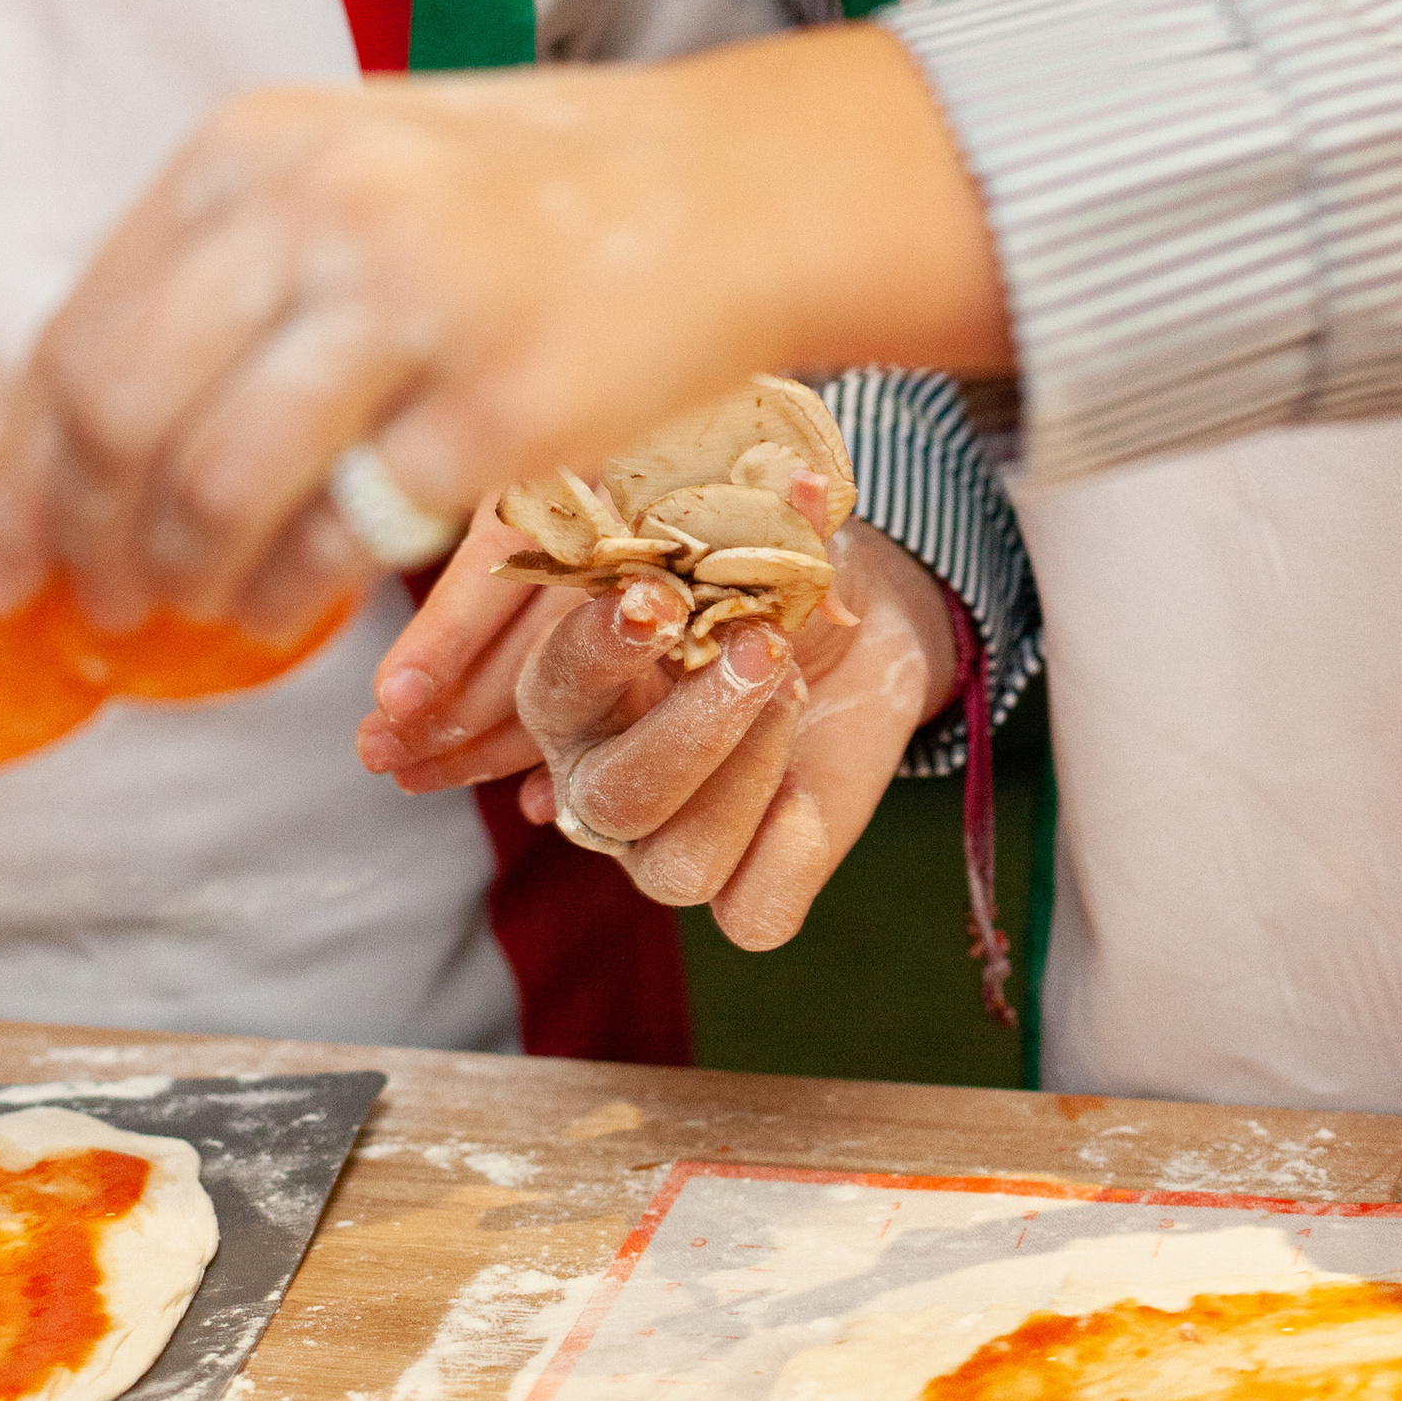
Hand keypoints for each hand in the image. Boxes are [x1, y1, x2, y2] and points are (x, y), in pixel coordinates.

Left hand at [0, 24, 1001, 639]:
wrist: (718, 185)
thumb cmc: (512, 195)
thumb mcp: (339, 168)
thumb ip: (216, 272)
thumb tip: (72, 447)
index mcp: (250, 151)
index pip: (77, 338)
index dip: (17, 478)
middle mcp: (313, 211)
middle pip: (120, 422)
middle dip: (84, 546)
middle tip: (96, 608)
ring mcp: (409, 305)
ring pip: (214, 491)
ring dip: (186, 584)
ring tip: (204, 609)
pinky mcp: (498, 407)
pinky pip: (340, 538)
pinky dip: (290, 595)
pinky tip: (292, 604)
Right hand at [368, 513, 952, 946]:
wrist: (851, 614)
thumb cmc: (762, 560)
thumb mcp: (745, 521)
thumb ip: (739, 507)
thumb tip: (794, 485)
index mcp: (572, 689)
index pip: (550, 689)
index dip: (596, 652)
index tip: (656, 598)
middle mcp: (603, 777)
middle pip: (613, 799)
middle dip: (688, 728)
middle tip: (756, 646)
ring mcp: (671, 839)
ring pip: (677, 869)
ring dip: (745, 772)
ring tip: (790, 687)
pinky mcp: (752, 882)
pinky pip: (754, 915)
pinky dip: (786, 855)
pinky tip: (807, 789)